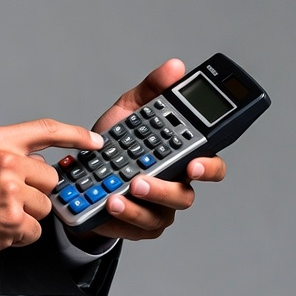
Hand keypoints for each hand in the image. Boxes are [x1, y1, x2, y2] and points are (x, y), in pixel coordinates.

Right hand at [0, 119, 102, 269]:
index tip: (95, 141)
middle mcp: (6, 161)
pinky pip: (35, 231)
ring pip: (45, 207)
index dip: (75, 134)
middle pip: (51, 178)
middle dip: (36, 193)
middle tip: (5, 200)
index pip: (46, 129)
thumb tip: (42, 163)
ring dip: (27, 217)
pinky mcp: (13, 220)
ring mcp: (11, 191)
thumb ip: (8, 154)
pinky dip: (19, 236)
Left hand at [88, 59, 226, 240]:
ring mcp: (159, 208)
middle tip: (142, 180)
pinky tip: (108, 205)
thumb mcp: (129, 110)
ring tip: (117, 195)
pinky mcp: (139, 225)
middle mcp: (174, 184)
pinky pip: (137, 227)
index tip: (194, 165)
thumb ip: (152, 90)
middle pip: (185, 195)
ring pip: (161, 214)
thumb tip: (175, 67)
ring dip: (139, 206)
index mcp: (178, 157)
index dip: (209, 167)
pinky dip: (122, 217)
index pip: (209, 164)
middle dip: (166, 189)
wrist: (86, 173)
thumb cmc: (115, 142)